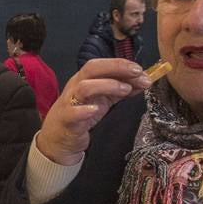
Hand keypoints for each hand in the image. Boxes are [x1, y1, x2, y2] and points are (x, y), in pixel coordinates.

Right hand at [36, 58, 151, 165]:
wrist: (58, 140)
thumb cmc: (80, 116)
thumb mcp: (103, 100)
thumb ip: (122, 90)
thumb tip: (144, 81)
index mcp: (84, 80)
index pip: (101, 64)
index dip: (120, 64)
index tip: (139, 69)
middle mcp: (76, 87)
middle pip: (92, 69)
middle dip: (116, 68)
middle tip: (137, 73)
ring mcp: (70, 103)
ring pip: (84, 87)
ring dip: (107, 85)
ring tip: (125, 90)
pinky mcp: (67, 121)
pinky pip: (72, 113)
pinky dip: (84, 110)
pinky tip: (95, 110)